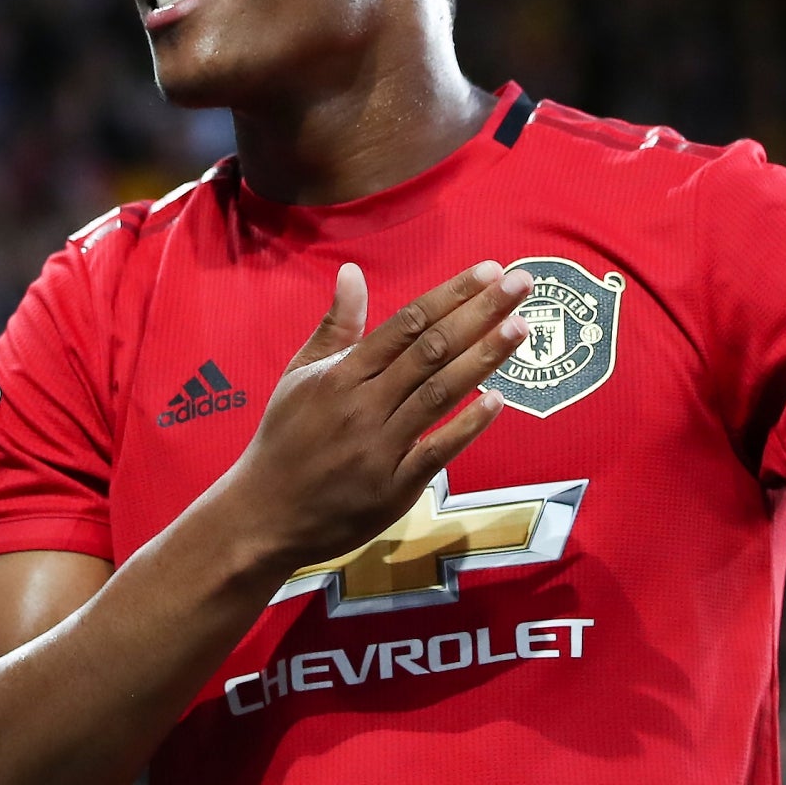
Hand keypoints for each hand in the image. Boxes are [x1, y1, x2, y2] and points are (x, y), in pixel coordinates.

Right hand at [221, 259, 532, 574]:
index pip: (407, 323)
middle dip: (479, 314)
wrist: (265, 514)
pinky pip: (437, 451)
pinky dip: (467, 425)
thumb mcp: (299, 375)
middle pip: (430, 350)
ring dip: (483, 359)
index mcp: (342, 374)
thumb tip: (351, 272)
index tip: (487, 270)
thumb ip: (335, 326)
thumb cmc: (284, 438)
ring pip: (439, 393)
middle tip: (521, 284)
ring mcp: (379, 447)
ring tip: (519, 328)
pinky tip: (498, 400)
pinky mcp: (393, 488)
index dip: (450, 294)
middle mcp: (363, 404)